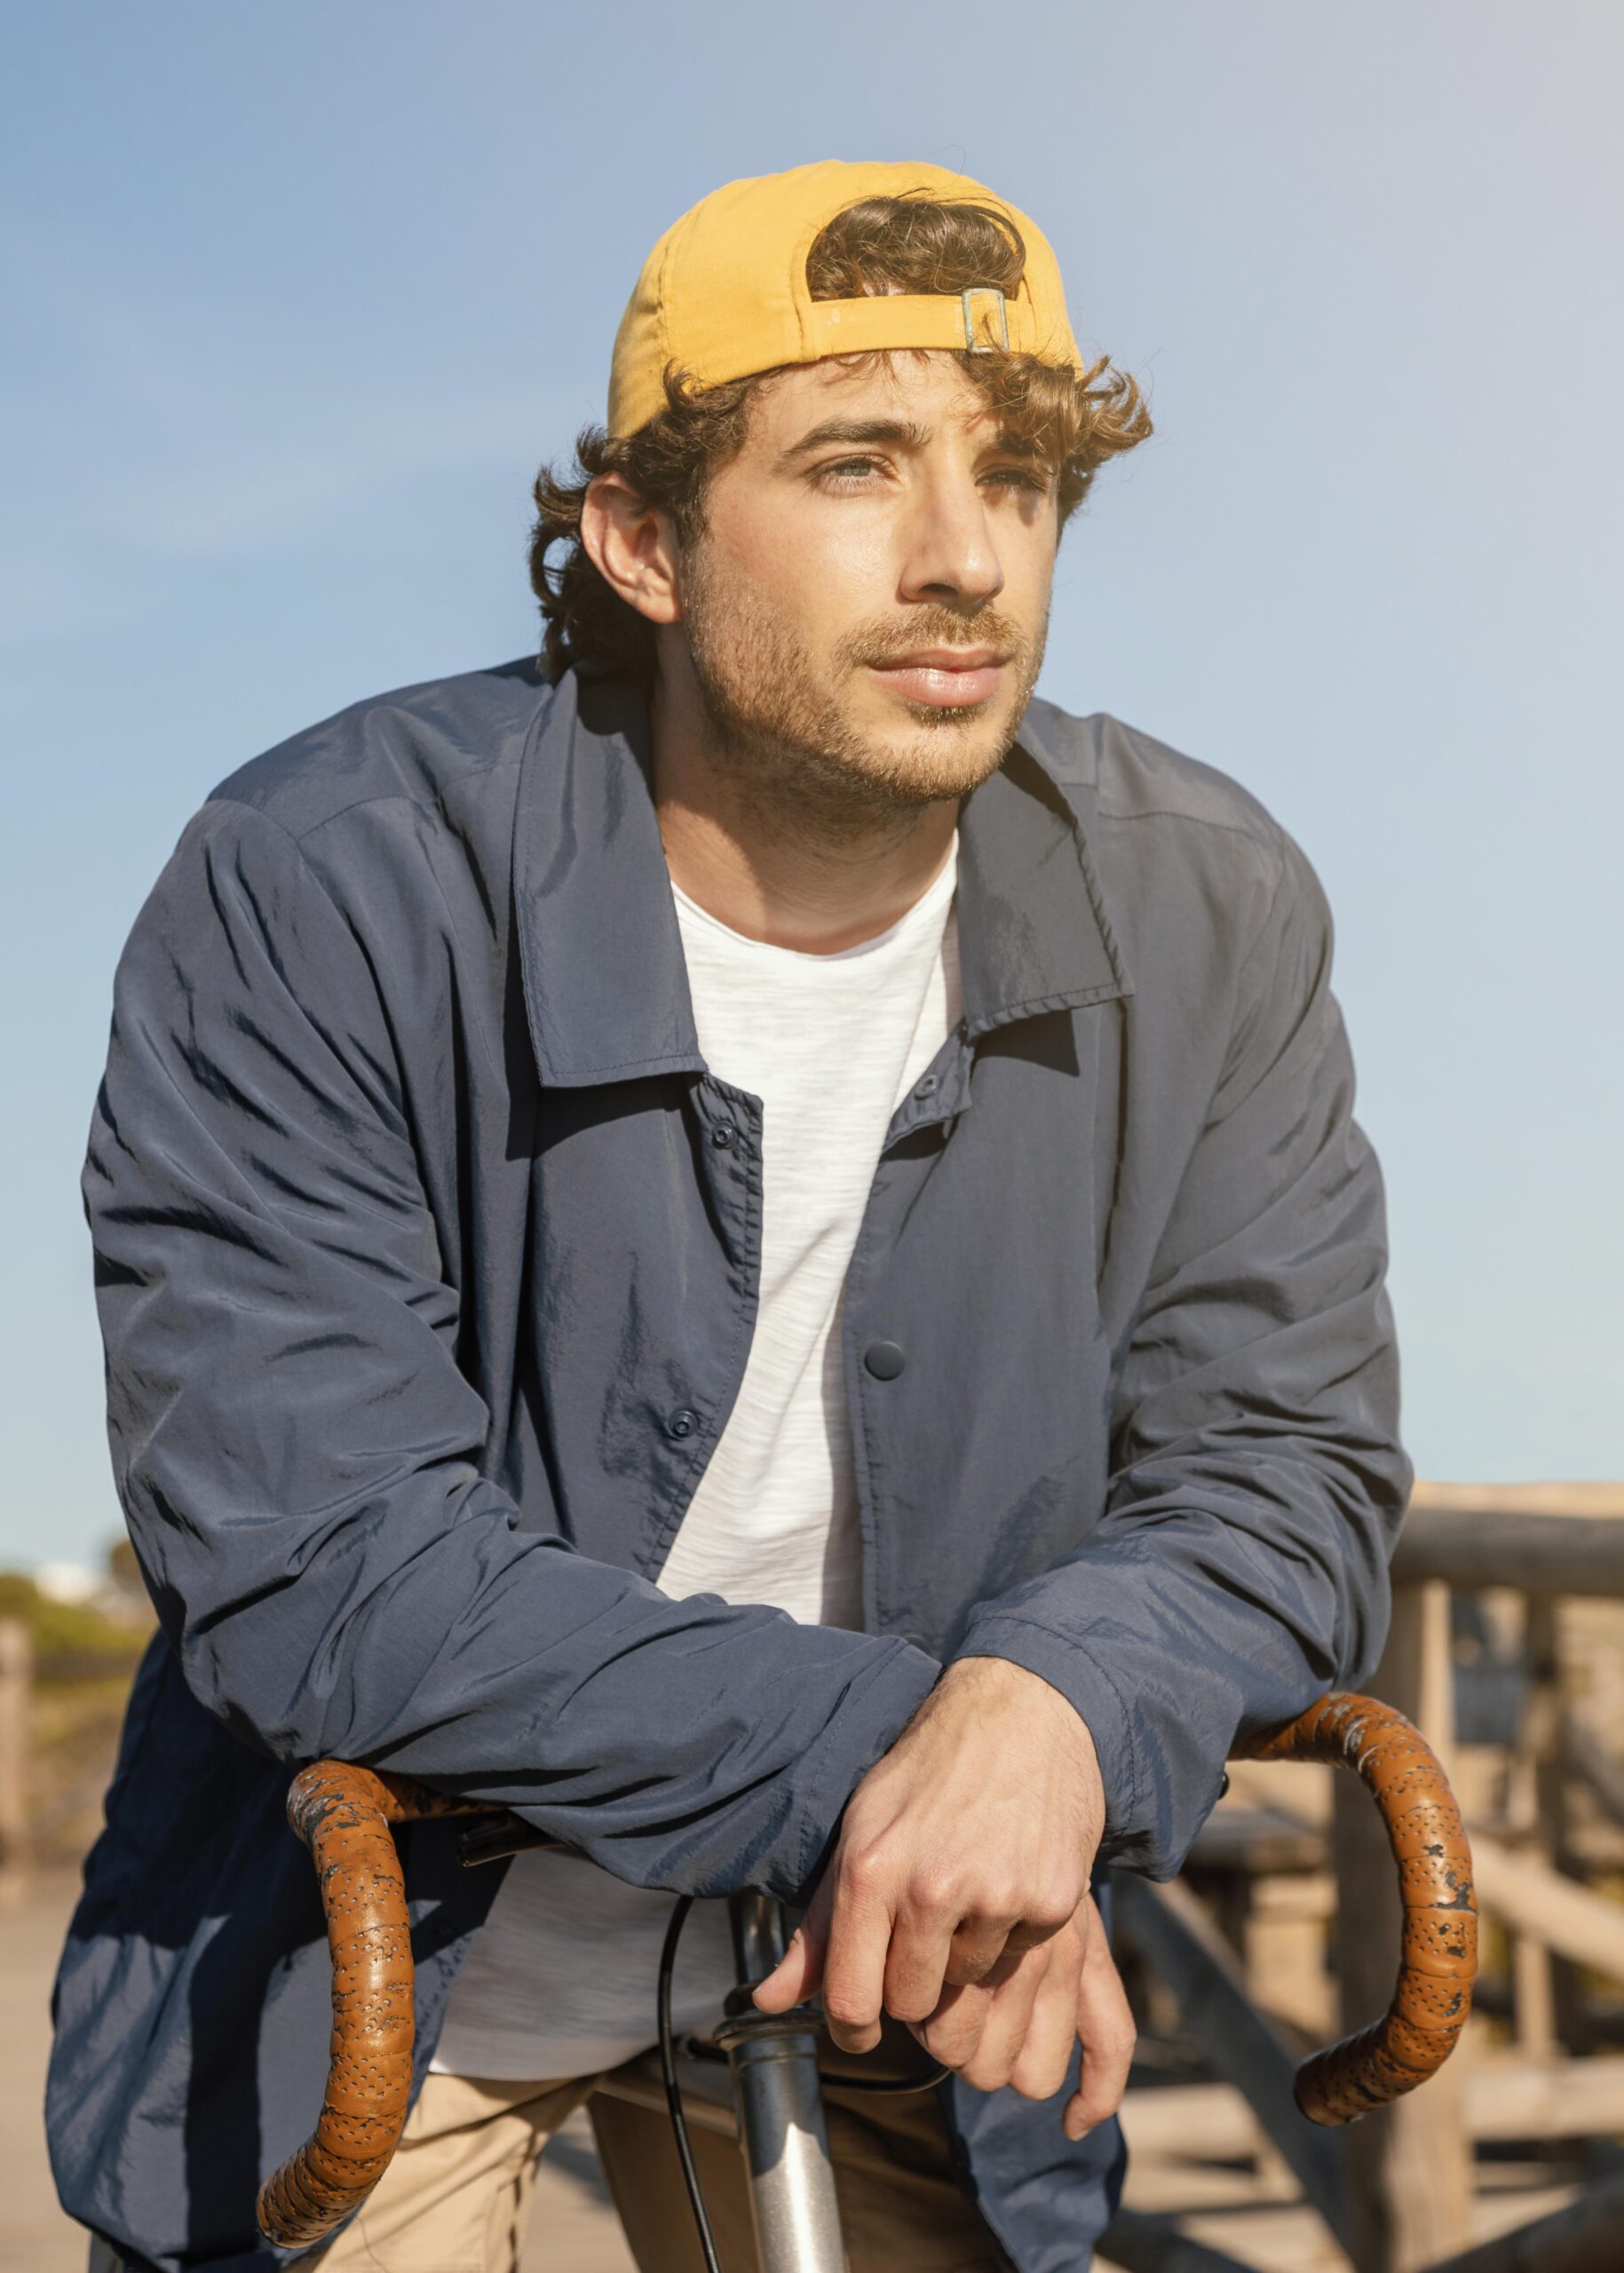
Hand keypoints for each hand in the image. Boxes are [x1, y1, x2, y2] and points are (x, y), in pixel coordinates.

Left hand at [753, 1657, 1130, 2134]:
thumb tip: (769, 2002)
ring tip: (967, 1895)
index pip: (851, 1998)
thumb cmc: (927, 1773)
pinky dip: (1012, 1934)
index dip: (851, 2030)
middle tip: (922, 1940)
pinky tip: (1007, 1879)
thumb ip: (820, 1927)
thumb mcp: (860, 1830)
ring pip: (968, 1987)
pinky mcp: (1051, 1901)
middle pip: (912, 2006)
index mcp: (870, 1868)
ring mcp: (996, 1894)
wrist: (1021, 1712)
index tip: (860, 2029)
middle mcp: (931, 1886)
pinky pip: (1019, 1958)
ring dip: (965, 1959)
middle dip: (913, 1988)